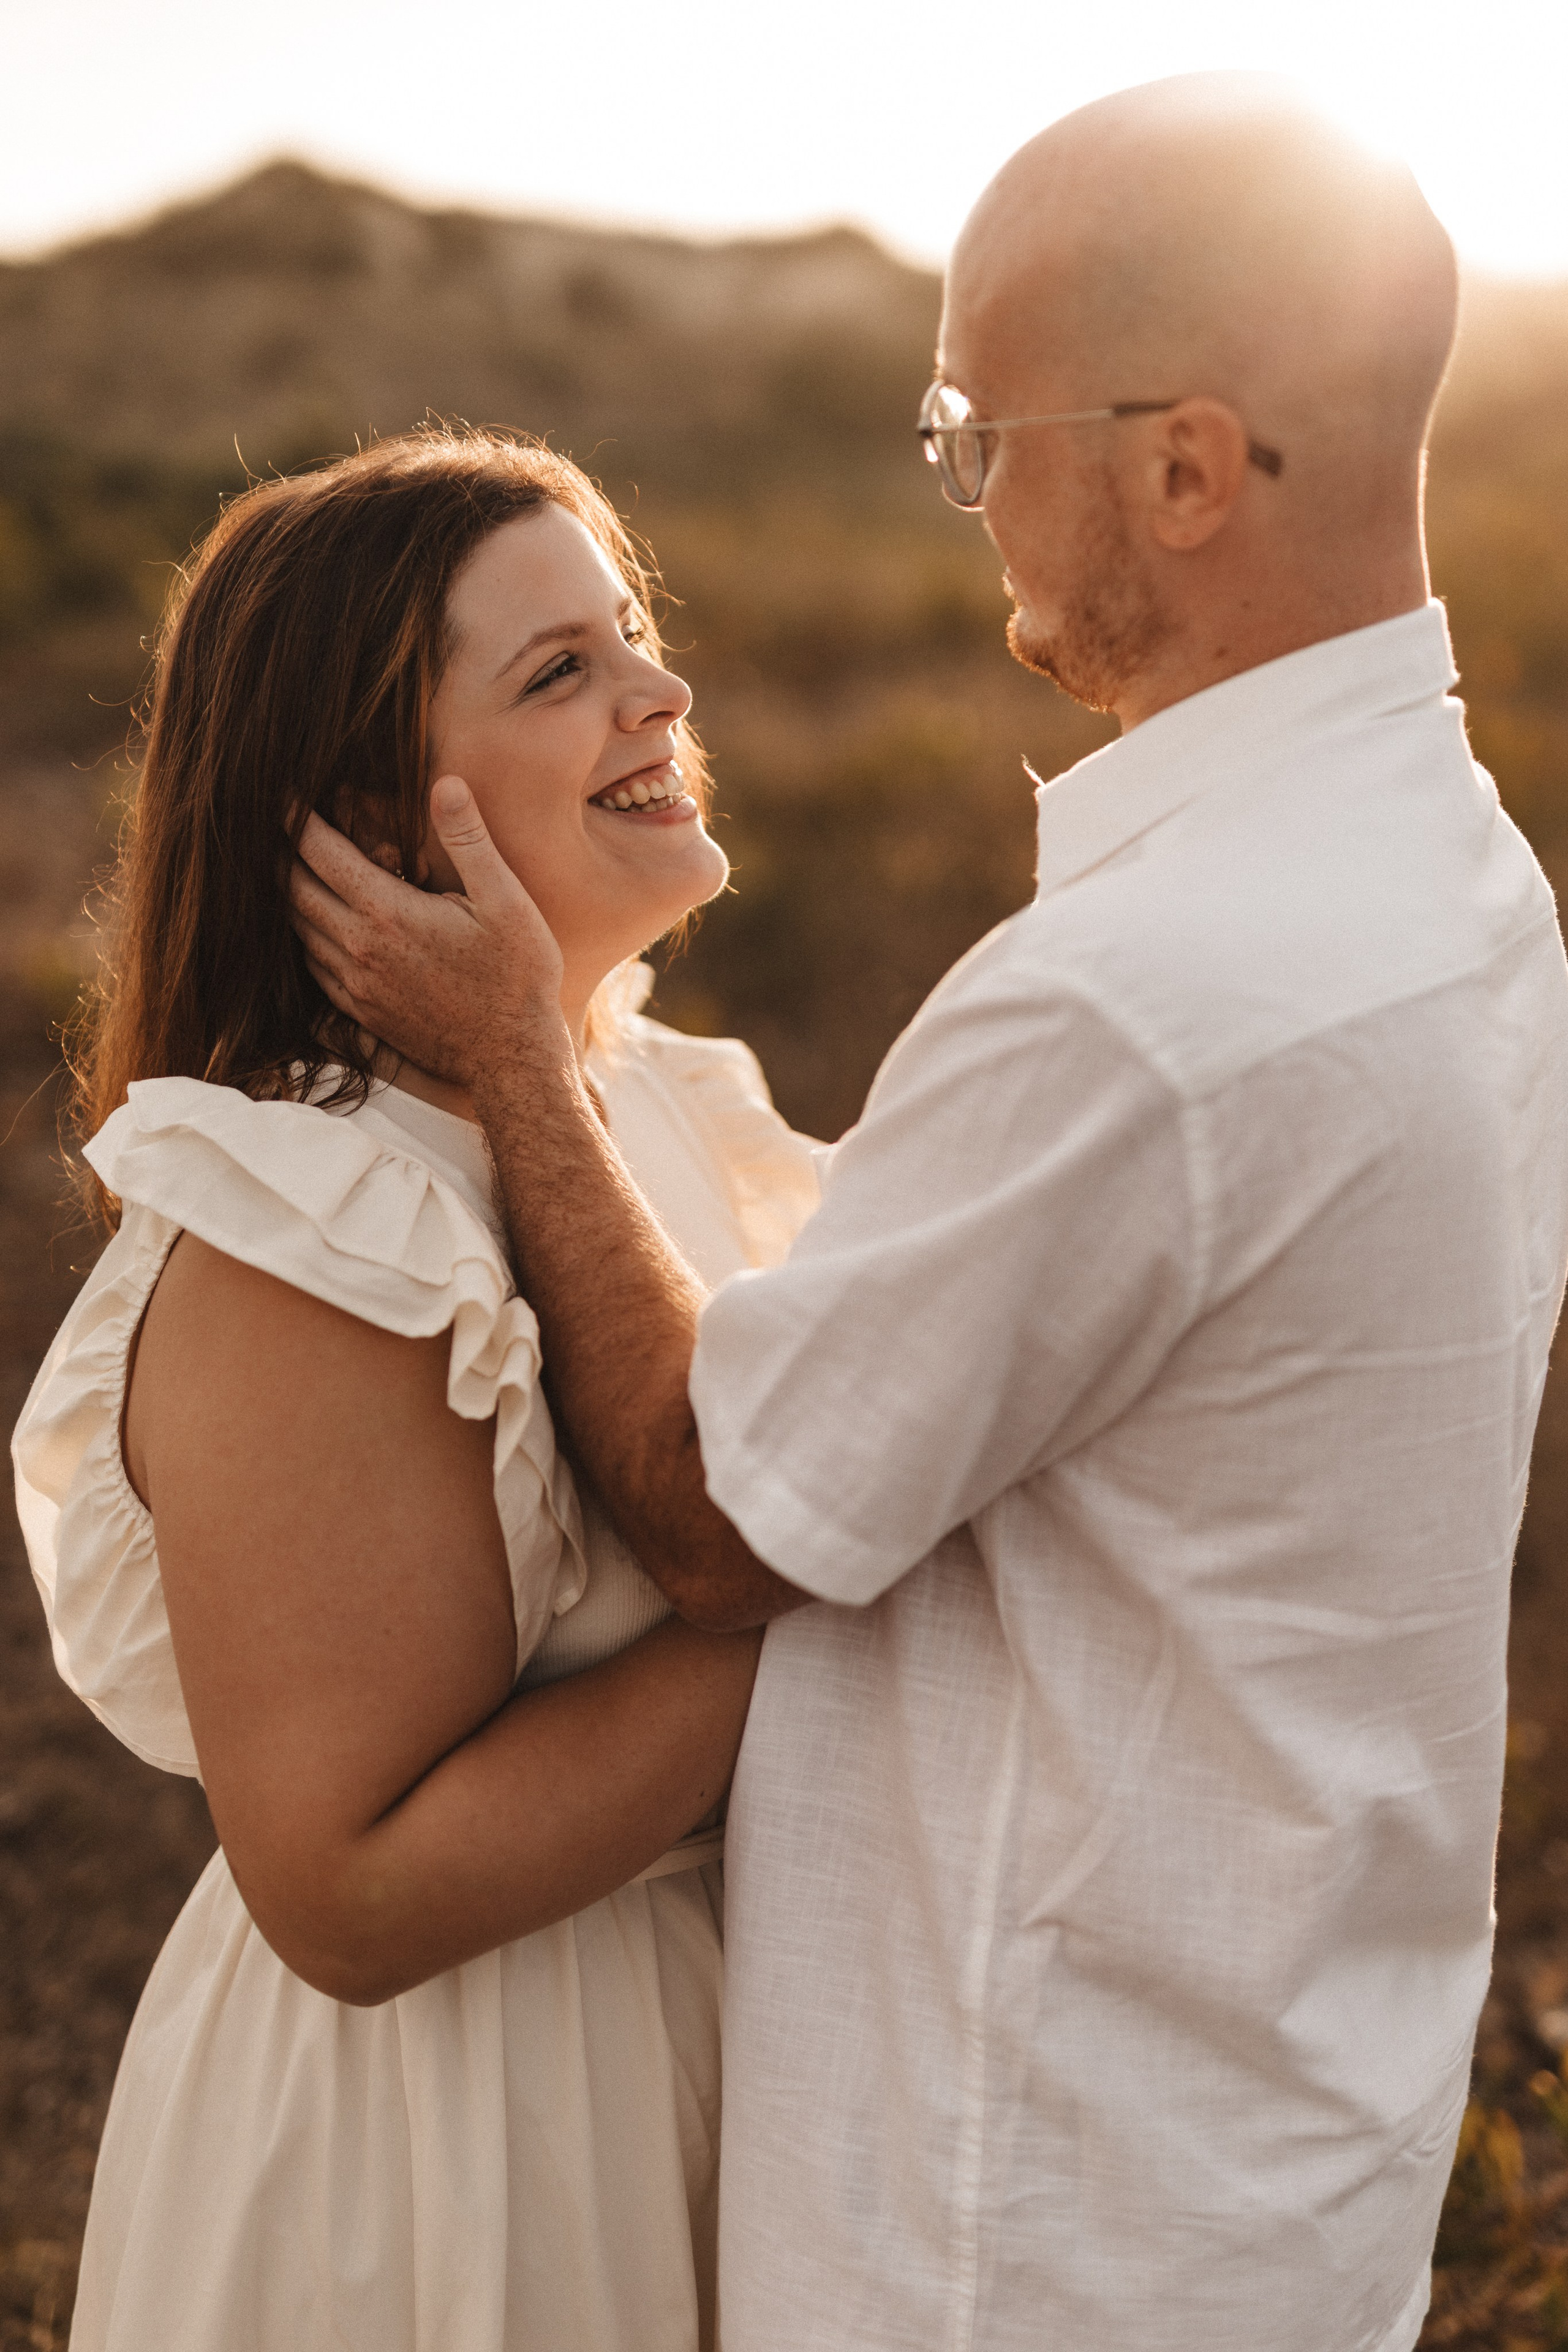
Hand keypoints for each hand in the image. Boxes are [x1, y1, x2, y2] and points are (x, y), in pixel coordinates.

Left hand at [289, 777, 565, 1086]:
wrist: (512, 1060)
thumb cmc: (517, 977)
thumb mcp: (505, 900)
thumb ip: (468, 839)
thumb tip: (445, 784)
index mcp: (388, 913)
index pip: (319, 852)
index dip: (297, 818)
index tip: (287, 795)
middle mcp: (360, 949)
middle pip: (295, 889)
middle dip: (282, 853)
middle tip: (280, 828)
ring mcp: (357, 985)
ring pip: (298, 929)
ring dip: (289, 896)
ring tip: (292, 869)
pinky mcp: (362, 1012)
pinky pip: (314, 968)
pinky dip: (305, 938)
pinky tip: (317, 927)